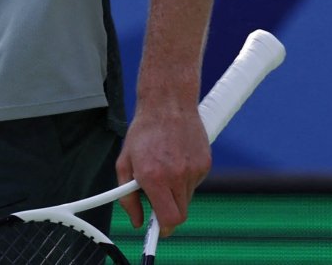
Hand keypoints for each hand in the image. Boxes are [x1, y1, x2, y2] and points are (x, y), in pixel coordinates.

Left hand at [116, 97, 211, 237]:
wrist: (168, 104)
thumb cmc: (144, 132)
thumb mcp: (125, 162)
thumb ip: (127, 196)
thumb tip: (136, 221)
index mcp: (154, 177)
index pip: (169, 219)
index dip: (164, 228)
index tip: (159, 228)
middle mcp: (176, 176)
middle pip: (180, 214)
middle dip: (168, 211)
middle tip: (158, 198)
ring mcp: (194, 170)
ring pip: (187, 198)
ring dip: (176, 192)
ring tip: (165, 169)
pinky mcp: (205, 164)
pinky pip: (195, 183)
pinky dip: (185, 179)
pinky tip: (177, 160)